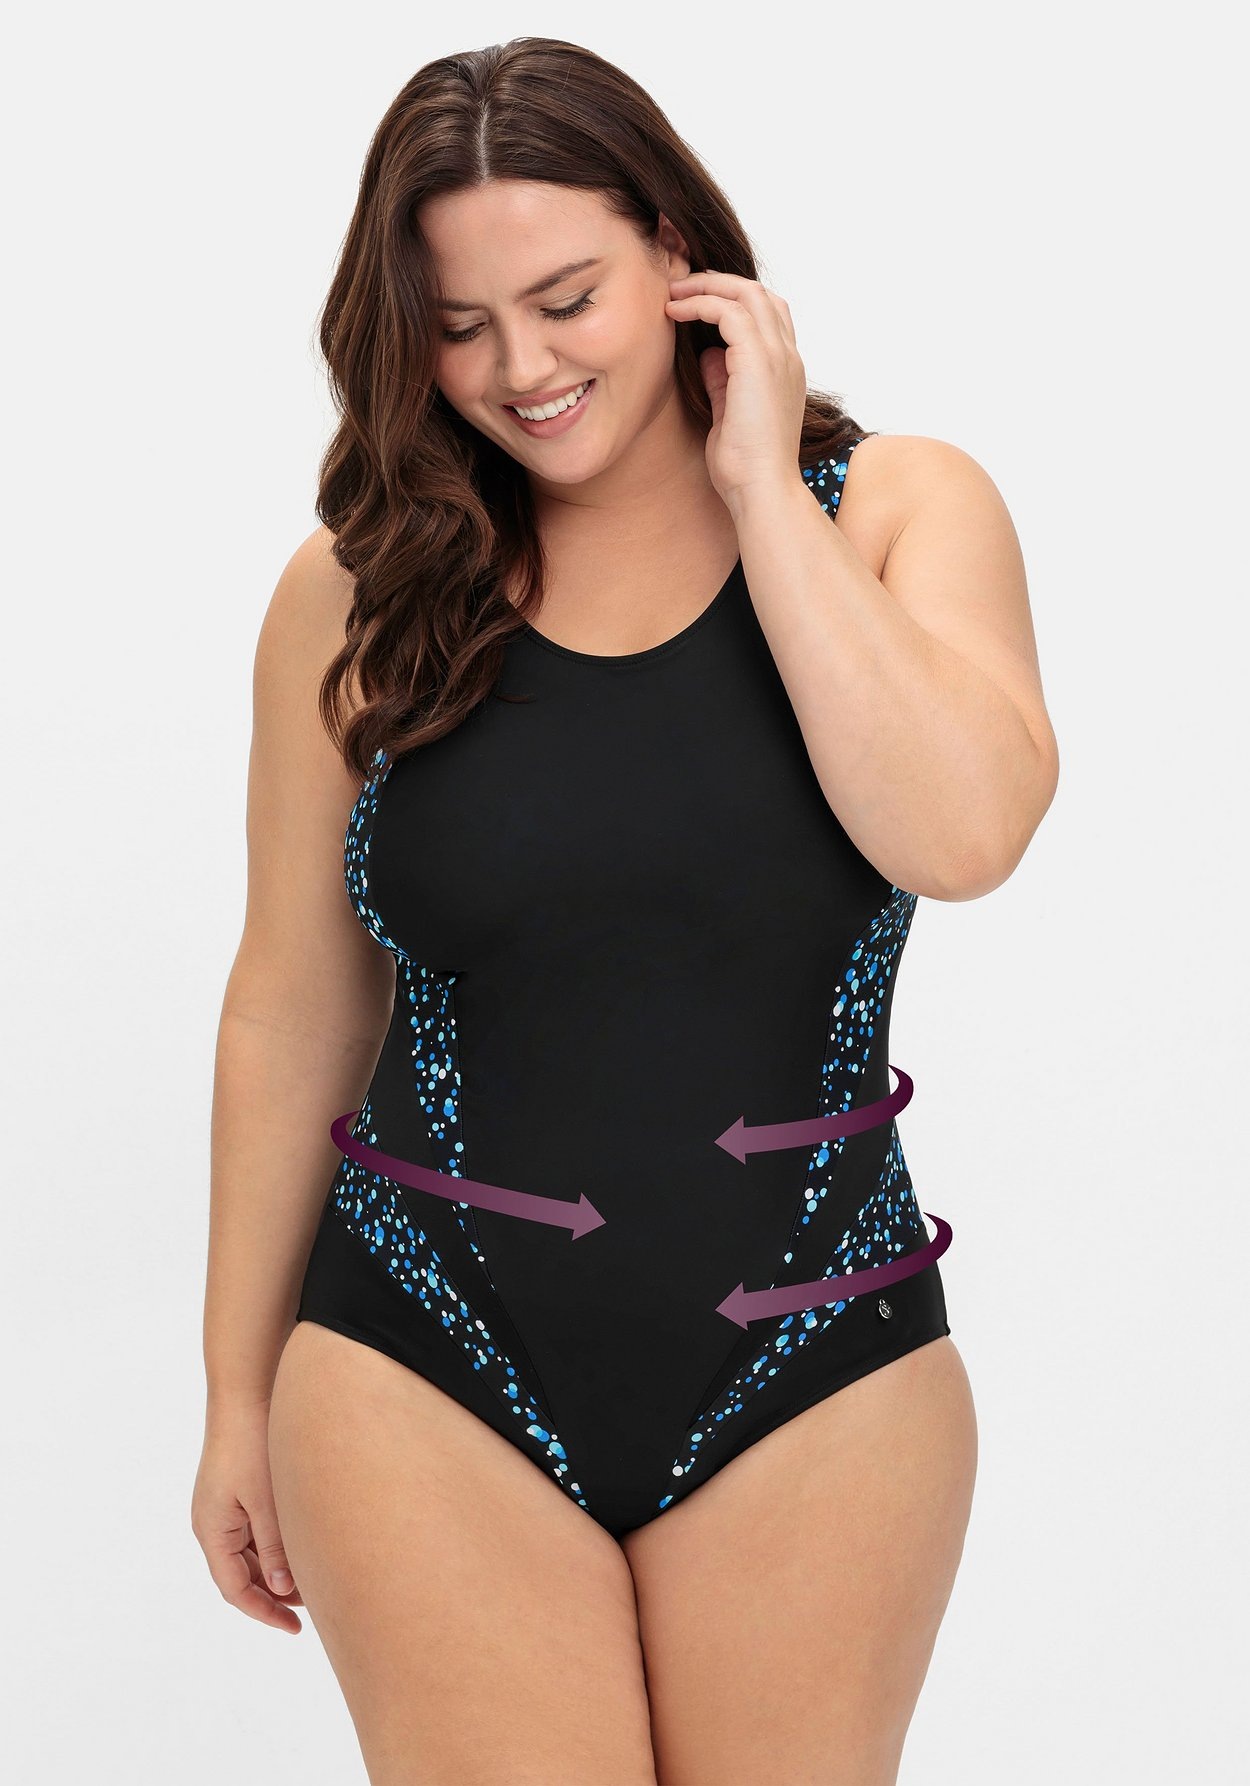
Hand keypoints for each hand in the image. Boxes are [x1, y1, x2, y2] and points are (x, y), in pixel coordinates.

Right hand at [191, 1399, 303, 1634]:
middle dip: (274, 1593)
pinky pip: (254, 1530)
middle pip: (241, 1574)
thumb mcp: (266, 1501)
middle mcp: (212, 1522)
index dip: (264, 1612)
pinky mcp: (236, 1489)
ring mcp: (223, 1506)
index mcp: (212, 1530)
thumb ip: (274, 1546)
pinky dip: (276, 1544)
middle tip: (312, 1605)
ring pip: (250, 1553)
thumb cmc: (252, 1443)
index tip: (295, 1628)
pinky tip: (303, 1544)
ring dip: (276, 1569)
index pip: (235, 1589)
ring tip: (313, 1577)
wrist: (245, 1391)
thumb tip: (280, 1590)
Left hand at [665, 270, 807, 512]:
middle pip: (760, 293)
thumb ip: (723, 381)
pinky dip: (700, 304)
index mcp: (785, 370)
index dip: (733, 300)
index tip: (697, 304)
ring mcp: (778, 356)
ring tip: (675, 292)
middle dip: (719, 283)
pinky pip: (728, 311)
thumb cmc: (745, 467)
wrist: (762, 490)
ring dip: (707, 286)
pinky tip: (674, 312)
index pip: (768, 315)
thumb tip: (709, 355)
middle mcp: (787, 357)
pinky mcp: (758, 361)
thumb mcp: (730, 415)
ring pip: (747, 293)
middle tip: (682, 286)